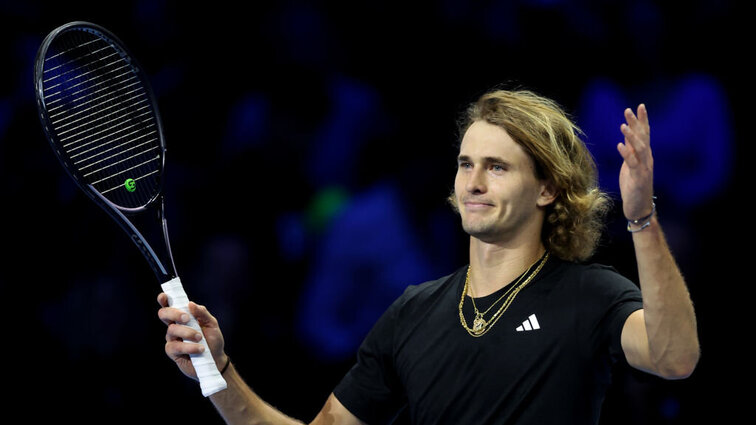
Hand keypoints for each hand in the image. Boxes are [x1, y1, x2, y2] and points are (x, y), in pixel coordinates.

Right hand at [157, 293, 227, 380]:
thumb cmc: (213, 341)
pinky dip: (189, 347)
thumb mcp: (212, 324)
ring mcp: (172, 339)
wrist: (216, 360)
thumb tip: (191, 304)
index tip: (164, 296)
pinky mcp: (173, 352)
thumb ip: (202, 313)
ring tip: (200, 338)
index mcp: (183, 317)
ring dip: (188, 332)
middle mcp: (175, 326)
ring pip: (172, 330)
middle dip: (174, 313)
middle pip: (164, 314)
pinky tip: (200, 349)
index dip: (164, 300)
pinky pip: (176, 346)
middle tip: (187, 318)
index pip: (170, 306)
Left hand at [617, 104, 654, 220]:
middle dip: (637, 123)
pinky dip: (626, 154)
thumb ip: (630, 151)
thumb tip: (626, 137)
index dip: (642, 120)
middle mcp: (646, 159)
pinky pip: (633, 164)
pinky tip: (619, 145)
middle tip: (629, 109)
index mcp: (644, 155)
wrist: (639, 207)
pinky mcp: (639, 178)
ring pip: (639, 149)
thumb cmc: (634, 185)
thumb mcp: (630, 165)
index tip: (639, 106)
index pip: (644, 134)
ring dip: (631, 137)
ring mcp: (644, 168)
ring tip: (622, 126)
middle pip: (643, 137)